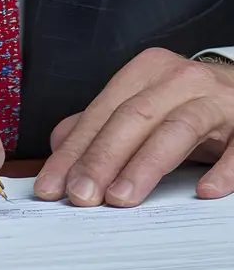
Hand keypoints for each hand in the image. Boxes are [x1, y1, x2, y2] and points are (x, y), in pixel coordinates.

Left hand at [33, 47, 233, 207]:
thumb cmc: (186, 101)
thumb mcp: (143, 102)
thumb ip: (102, 122)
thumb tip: (60, 144)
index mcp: (147, 71)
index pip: (103, 111)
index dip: (76, 149)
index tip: (54, 184)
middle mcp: (180, 79)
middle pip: (135, 117)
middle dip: (103, 158)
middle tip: (81, 195)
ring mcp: (216, 100)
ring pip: (177, 129)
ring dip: (146, 165)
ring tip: (121, 198)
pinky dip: (222, 170)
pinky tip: (203, 191)